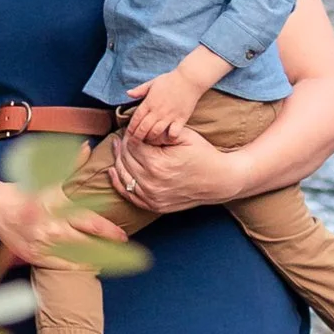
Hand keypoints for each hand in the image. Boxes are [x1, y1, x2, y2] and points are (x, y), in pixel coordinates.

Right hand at [0, 165, 125, 266]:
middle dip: (109, 249)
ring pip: (77, 256)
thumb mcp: (47, 177)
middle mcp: (52, 227)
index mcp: (57, 206)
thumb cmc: (24, 191)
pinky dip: (78, 267)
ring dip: (97, 259)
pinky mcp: (36, 257)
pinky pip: (62, 266)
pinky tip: (91, 265)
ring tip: (113, 260)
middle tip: (127, 252)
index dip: (109, 230)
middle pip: (88, 243)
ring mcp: (44, 244)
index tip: (123, 236)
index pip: (90, 222)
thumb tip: (87, 147)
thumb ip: (70, 165)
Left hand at [102, 122, 255, 215]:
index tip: (129, 128)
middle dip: (122, 146)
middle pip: (125, 160)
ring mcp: (153, 197)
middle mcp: (152, 183)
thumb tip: (139, 129)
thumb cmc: (203, 155)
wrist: (220, 181)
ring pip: (124, 177)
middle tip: (122, 136)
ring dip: (118, 161)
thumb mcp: (183, 135)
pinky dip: (119, 182)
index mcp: (158, 164)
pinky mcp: (155, 206)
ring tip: (117, 148)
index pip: (132, 145)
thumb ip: (159, 131)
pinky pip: (129, 195)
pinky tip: (114, 171)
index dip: (129, 134)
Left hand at [120, 67, 211, 143]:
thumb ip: (140, 90)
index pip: (136, 118)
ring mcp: (169, 116)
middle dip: (137, 137)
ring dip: (150, 138)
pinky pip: (173, 133)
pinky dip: (169, 138)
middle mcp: (157, 111)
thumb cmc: (170, 80)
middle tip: (134, 143)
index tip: (128, 134)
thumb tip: (128, 93)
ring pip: (156, 132)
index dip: (131, 128)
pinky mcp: (181, 119)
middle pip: (143, 128)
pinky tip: (167, 138)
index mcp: (149, 102)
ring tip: (148, 142)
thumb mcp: (152, 83)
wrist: (189, 79)